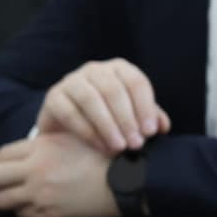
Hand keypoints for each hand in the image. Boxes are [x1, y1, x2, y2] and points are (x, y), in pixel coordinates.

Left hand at [0, 134, 120, 216]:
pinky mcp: (50, 212)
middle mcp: (36, 170)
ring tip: (19, 197)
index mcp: (42, 148)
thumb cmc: (108, 157)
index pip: (1, 155)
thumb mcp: (76, 138)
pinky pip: (23, 214)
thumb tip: (26, 152)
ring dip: (8, 199)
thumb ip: (48, 143)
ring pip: (4, 200)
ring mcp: (41, 193)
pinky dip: (26, 210)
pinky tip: (40, 205)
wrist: (130, 179)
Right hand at [37, 59, 170, 153]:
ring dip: (107, 126)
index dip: (145, 107)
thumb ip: (149, 118)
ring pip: (91, 99)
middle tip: (136, 143)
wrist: (70, 127)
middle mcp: (95, 70)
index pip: (136, 82)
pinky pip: (70, 112)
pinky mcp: (53, 96)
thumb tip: (163, 126)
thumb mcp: (132, 115)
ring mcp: (72, 80)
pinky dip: (87, 131)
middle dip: (127, 119)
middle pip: (114, 90)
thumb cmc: (110, 117)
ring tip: (119, 147)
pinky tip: (100, 146)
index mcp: (119, 68)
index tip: (151, 132)